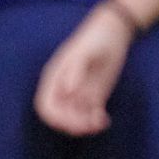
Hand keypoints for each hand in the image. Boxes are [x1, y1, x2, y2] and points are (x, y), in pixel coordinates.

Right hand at [34, 6, 134, 136]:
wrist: (113, 32)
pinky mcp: (93, 97)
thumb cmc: (95, 38)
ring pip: (75, 119)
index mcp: (54, 78)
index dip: (54, 118)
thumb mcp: (85, 51)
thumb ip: (75, 69)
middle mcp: (63, 89)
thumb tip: (68, 91)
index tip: (69, 122)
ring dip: (85, 126)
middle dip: (72, 124)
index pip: (45, 106)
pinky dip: (96, 122)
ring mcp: (78, 94)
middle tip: (89, 125)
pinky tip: (105, 120)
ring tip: (100, 122)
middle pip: (60, 117)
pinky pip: (90, 116)